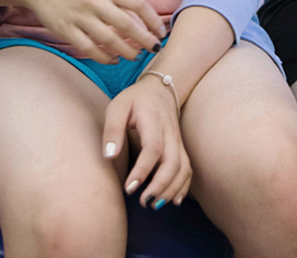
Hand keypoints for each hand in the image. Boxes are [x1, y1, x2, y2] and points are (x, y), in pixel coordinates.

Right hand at [18, 0, 166, 63]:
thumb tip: (140, 19)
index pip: (138, 4)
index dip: (153, 20)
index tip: (161, 32)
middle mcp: (95, 2)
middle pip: (127, 25)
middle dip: (145, 40)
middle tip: (154, 49)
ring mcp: (80, 17)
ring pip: (110, 40)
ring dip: (126, 51)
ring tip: (135, 56)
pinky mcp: (66, 30)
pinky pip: (89, 49)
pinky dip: (104, 57)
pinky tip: (113, 60)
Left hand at [102, 75, 190, 208]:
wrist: (159, 90)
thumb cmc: (135, 100)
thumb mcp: (118, 107)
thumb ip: (112, 130)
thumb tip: (109, 156)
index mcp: (153, 121)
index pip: (153, 148)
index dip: (143, 170)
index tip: (130, 188)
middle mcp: (170, 133)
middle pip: (173, 162)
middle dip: (160, 185)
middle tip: (143, 202)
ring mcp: (178, 141)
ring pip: (183, 168)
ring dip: (172, 189)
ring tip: (154, 205)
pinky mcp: (181, 148)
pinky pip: (187, 169)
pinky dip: (183, 187)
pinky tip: (173, 201)